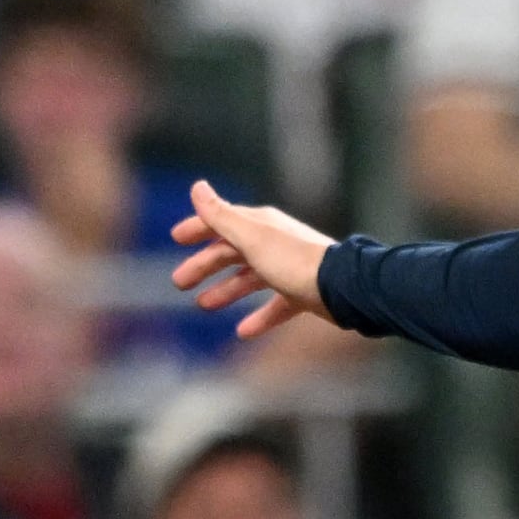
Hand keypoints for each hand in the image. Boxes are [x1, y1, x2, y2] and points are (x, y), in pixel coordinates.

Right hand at [170, 180, 335, 338]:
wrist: (342, 288)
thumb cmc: (294, 261)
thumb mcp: (251, 237)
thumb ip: (221, 216)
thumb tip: (197, 187)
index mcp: (261, 226)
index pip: (223, 222)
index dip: (198, 228)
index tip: (176, 238)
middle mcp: (274, 243)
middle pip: (232, 252)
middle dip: (205, 266)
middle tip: (180, 283)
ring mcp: (289, 268)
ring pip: (250, 279)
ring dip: (226, 290)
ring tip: (203, 306)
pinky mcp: (303, 293)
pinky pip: (276, 306)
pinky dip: (259, 317)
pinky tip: (243, 331)